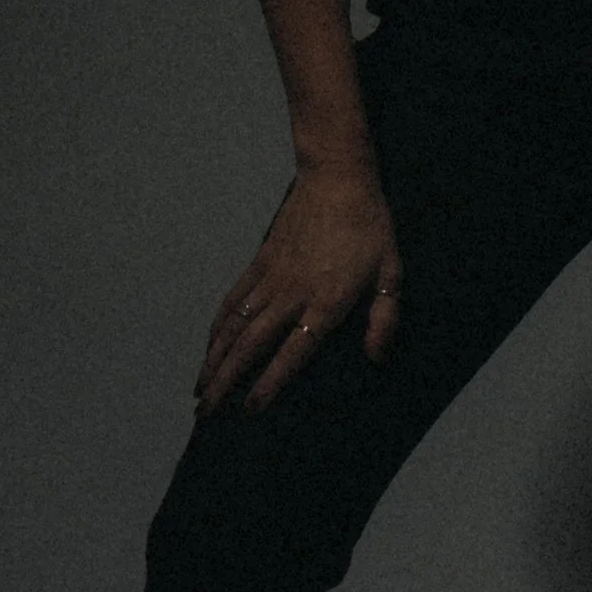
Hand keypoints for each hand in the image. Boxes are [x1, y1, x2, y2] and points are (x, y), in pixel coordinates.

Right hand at [198, 160, 404, 415]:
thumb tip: (376, 357)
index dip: (270, 382)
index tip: (250, 409)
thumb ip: (385, 317)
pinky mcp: (260, 262)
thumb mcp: (391, 272)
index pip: (292, 352)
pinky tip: (209, 346)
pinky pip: (233, 299)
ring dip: (214, 358)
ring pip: (234, 325)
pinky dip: (218, 325)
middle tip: (208, 411)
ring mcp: (271, 277)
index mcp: (325, 302)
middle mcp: (291, 295)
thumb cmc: (369, 227)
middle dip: (226, 380)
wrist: (337, 179)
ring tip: (199, 388)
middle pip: (251, 345)